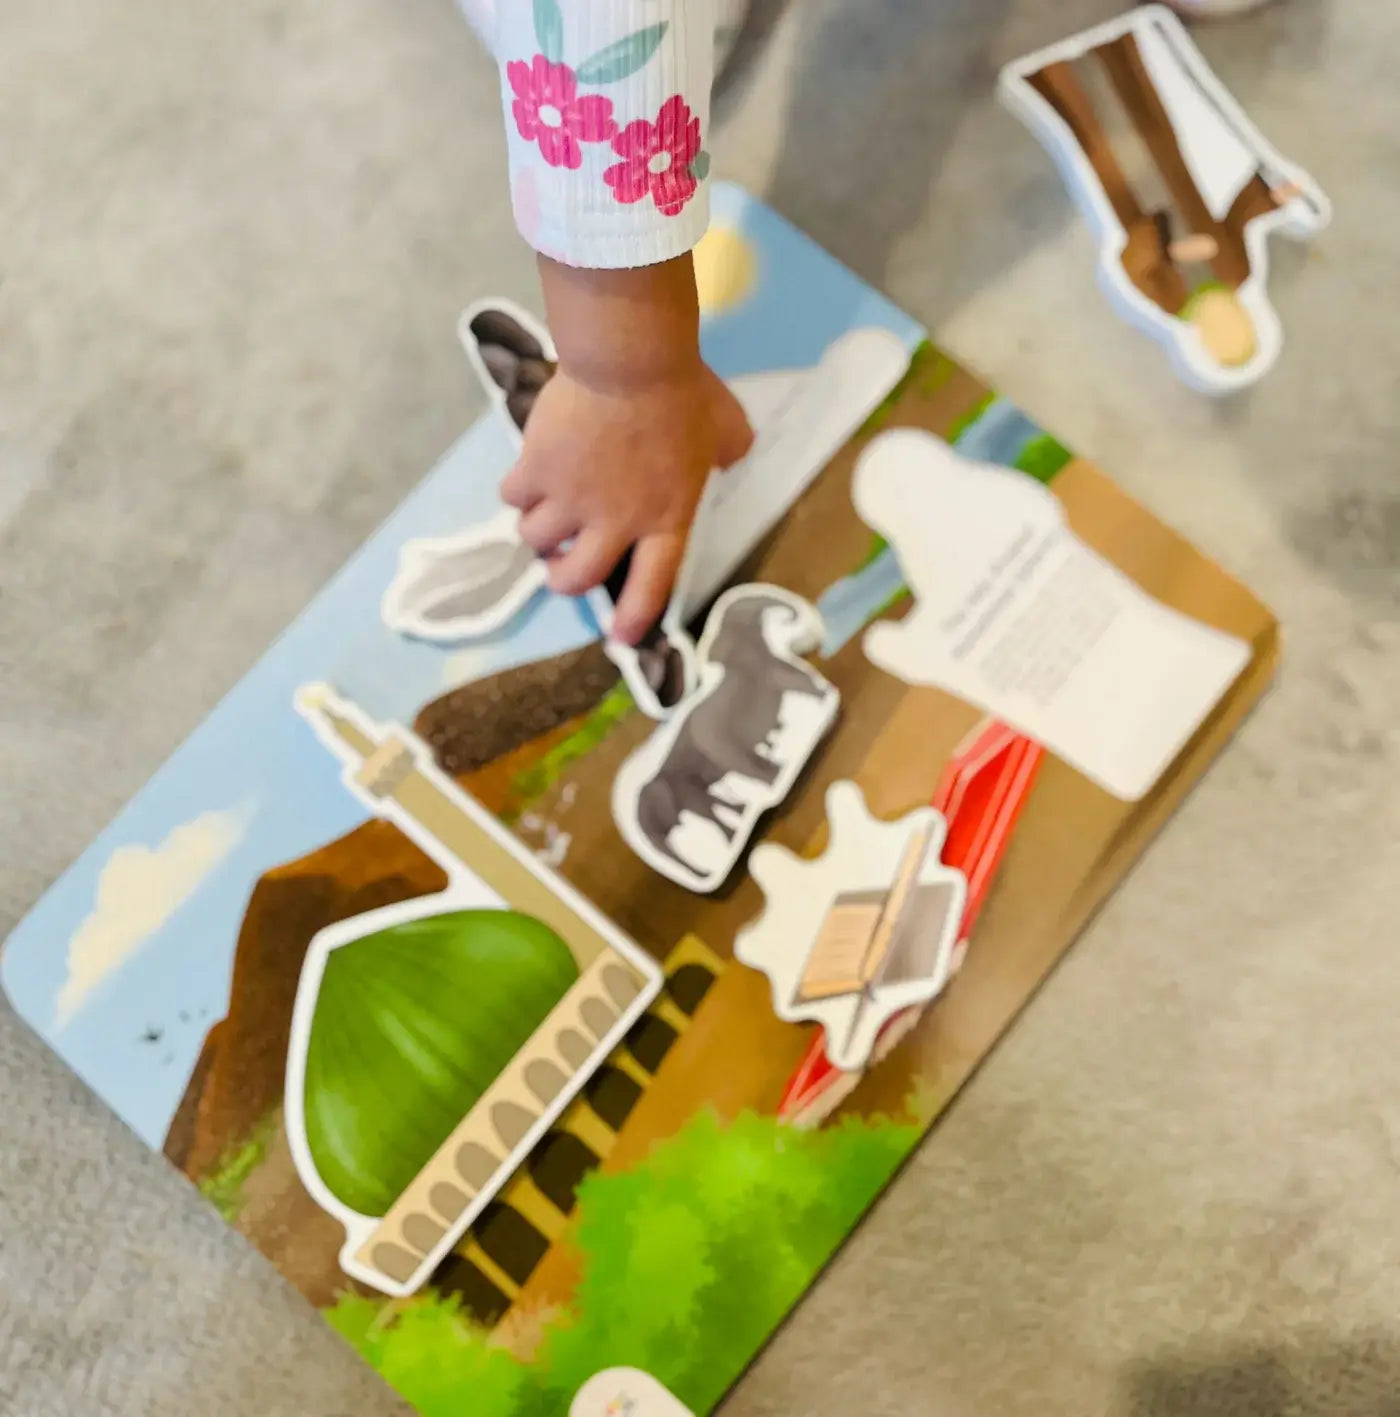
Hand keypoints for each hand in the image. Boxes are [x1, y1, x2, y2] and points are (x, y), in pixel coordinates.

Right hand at [503, 358, 751, 643]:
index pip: (651, 584)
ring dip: (537, 529)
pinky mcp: (535, 472)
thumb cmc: (685, 391)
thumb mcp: (726, 428)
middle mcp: (614, 523)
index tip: (621, 638)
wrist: (629, 359)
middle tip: (557, 566)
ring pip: (535, 539)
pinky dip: (517, 488)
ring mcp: (570, 500)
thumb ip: (727, 451)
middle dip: (561, 579)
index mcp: (666, 518)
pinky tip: (528, 470)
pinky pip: (512, 496)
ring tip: (543, 507)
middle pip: (576, 578)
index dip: (635, 616)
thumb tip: (728, 456)